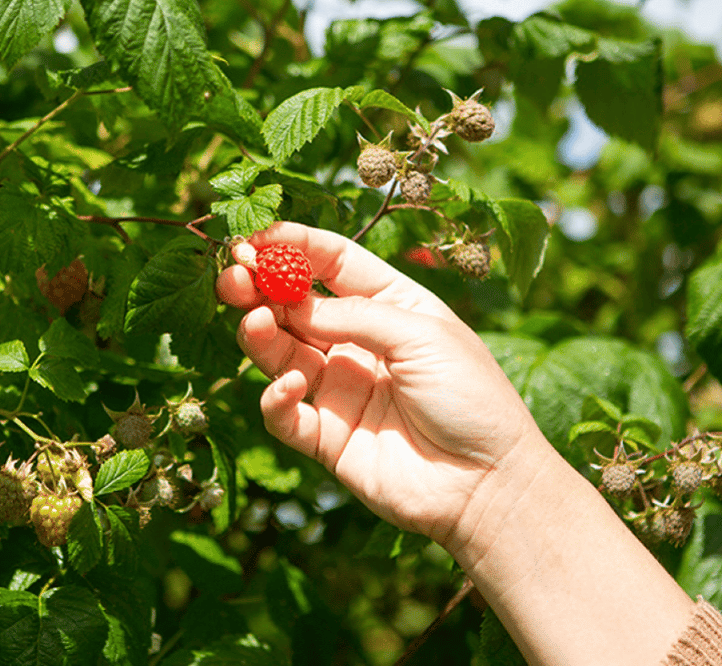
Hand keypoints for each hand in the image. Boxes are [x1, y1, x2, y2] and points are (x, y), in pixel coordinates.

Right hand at [216, 222, 547, 545]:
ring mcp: (339, 390)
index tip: (254, 237)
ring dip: (260, 334)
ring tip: (256, 321)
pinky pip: (283, 413)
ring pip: (279, 353)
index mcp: (390, 305)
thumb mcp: (423, 336)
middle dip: (260, 287)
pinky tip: (291, 384)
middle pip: (295, 305)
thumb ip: (356, 315)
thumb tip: (293, 303)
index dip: (292, 246)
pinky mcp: (325, 438)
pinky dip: (276, 396)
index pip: (331, 262)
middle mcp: (357, 343)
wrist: (488, 485)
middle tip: (233, 276)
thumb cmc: (471, 399)